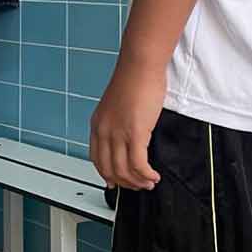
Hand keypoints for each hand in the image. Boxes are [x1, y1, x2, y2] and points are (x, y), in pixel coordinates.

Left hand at [90, 58, 164, 190]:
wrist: (140, 65)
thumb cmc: (133, 79)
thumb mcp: (117, 105)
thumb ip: (117, 122)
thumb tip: (128, 137)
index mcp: (97, 124)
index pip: (97, 159)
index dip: (107, 174)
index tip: (115, 182)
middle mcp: (104, 131)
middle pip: (109, 169)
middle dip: (124, 182)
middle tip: (138, 185)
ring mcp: (118, 133)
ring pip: (124, 170)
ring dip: (137, 181)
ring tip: (149, 182)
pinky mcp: (135, 132)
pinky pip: (139, 164)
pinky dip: (146, 174)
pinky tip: (154, 176)